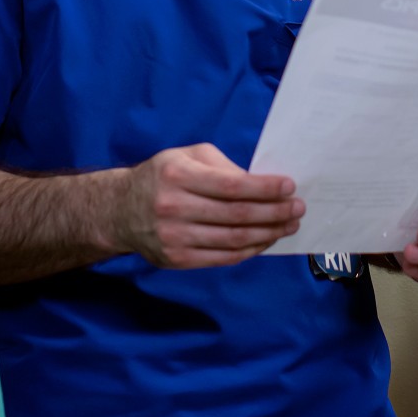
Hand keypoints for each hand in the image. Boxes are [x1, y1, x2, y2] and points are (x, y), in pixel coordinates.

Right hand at [114, 144, 303, 268]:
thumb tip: (262, 184)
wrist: (120, 210)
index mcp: (178, 175)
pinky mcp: (176, 259)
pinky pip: (223, 258)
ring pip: (233, 240)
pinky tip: (265, 240)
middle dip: (274, 213)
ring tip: (288, 225)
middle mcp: (174, 207)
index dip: (265, 188)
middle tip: (297, 209)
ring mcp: (174, 237)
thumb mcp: (188, 157)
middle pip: (237, 215)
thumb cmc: (163, 177)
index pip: (231, 186)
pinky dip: (250, 250)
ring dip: (268, 234)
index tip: (290, 187)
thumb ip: (223, 167)